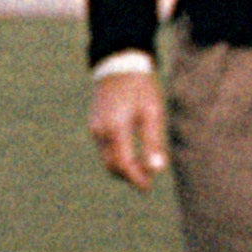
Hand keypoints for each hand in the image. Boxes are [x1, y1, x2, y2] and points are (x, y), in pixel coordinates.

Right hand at [88, 66, 166, 188]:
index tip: (148, 187)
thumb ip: (152, 142)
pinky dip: (116, 157)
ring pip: (106, 158)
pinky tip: (130, 155)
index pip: (123, 165)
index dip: (135, 179)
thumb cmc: (140, 87)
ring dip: (122, 168)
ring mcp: (94, 127)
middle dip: (128, 177)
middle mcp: (100, 131)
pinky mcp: (94, 124)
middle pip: (112, 166)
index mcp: (115, 129)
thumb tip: (157, 170)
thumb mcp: (152, 112)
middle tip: (145, 182)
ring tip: (141, 170)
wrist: (119, 64)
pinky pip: (103, 148)